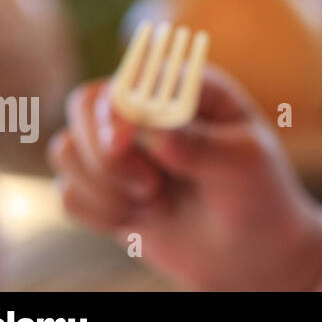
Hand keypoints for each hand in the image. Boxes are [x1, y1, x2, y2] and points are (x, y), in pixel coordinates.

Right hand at [47, 66, 321, 289]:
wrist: (248, 247)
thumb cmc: (256, 192)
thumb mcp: (243, 164)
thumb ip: (201, 145)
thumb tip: (157, 133)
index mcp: (187, 85)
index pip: (135, 74)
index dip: (120, 106)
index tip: (124, 143)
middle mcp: (147, 106)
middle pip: (85, 103)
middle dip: (106, 154)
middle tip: (150, 187)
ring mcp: (121, 145)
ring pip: (66, 149)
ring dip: (106, 188)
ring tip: (157, 203)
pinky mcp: (102, 185)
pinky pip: (66, 193)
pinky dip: (99, 213)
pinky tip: (141, 220)